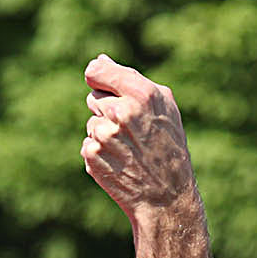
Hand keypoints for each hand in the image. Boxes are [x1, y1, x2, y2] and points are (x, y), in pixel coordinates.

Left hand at [81, 55, 197, 220]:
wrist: (165, 197)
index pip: (97, 70)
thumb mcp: (163, 107)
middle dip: (107, 110)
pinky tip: (119, 162)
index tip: (98, 80)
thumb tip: (99, 61)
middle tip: (130, 130)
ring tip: (128, 149)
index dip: (97, 75)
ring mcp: (104, 135)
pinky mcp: (92, 155)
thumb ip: (131, 80)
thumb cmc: (168, 147)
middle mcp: (121, 112)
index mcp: (141, 94)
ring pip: (91, 122)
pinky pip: (88, 143)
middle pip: (94, 97)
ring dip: (104, 133)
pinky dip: (99, 152)